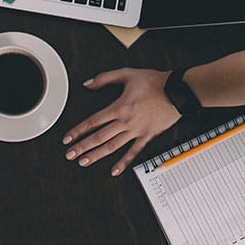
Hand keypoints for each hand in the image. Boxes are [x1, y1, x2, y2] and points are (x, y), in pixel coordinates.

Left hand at [61, 68, 180, 175]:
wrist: (176, 91)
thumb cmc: (154, 82)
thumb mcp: (127, 74)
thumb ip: (105, 78)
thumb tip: (88, 84)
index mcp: (119, 107)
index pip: (93, 121)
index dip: (78, 130)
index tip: (68, 138)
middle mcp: (126, 121)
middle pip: (99, 137)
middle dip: (82, 147)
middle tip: (70, 154)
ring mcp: (136, 131)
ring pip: (112, 146)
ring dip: (96, 155)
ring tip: (83, 162)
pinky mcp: (147, 136)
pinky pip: (133, 152)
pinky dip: (123, 162)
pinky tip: (114, 170)